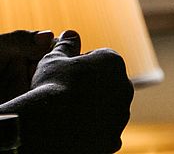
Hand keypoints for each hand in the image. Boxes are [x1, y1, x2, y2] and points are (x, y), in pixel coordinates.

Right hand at [0, 30, 133, 153]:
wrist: (49, 125)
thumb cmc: (51, 85)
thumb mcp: (54, 58)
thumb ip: (66, 44)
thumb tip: (71, 34)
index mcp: (113, 61)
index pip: (99, 59)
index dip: (79, 65)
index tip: (64, 74)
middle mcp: (125, 87)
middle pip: (106, 84)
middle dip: (90, 87)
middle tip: (64, 93)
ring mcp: (121, 116)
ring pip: (106, 110)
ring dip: (92, 110)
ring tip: (66, 113)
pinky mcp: (114, 139)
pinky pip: (103, 133)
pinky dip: (92, 132)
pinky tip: (73, 131)